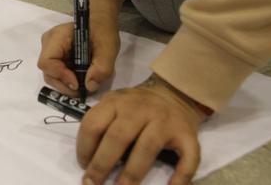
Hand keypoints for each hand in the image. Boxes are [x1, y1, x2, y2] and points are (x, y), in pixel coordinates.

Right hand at [37, 19, 119, 96]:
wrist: (101, 24)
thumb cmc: (102, 31)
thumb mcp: (108, 48)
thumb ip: (102, 68)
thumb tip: (90, 86)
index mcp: (57, 37)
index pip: (47, 61)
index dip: (60, 76)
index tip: (78, 84)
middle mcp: (49, 44)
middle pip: (48, 72)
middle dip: (65, 84)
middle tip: (83, 90)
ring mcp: (51, 51)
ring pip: (51, 75)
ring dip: (67, 84)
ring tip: (84, 85)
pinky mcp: (56, 57)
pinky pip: (57, 73)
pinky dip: (68, 80)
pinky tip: (81, 79)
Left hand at [77, 74, 204, 184]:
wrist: (174, 94)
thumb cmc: (136, 107)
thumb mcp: (115, 104)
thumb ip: (101, 123)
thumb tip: (87, 160)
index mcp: (116, 102)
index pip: (93, 124)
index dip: (84, 147)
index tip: (83, 165)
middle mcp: (140, 109)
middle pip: (117, 138)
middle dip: (102, 164)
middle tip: (93, 183)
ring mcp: (165, 121)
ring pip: (146, 149)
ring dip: (131, 174)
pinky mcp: (187, 135)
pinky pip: (187, 158)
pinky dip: (180, 176)